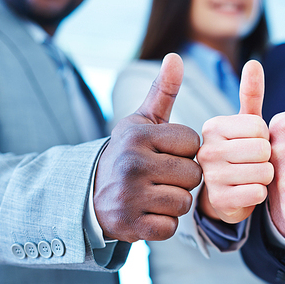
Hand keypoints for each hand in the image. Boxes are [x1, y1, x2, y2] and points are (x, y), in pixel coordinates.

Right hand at [94, 53, 201, 242]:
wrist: (91, 192)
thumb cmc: (129, 153)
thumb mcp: (141, 121)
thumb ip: (163, 91)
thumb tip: (175, 57)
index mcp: (138, 135)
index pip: (193, 142)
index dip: (185, 150)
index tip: (166, 153)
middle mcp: (132, 164)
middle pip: (193, 174)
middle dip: (183, 177)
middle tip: (162, 176)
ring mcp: (129, 196)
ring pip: (185, 202)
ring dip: (175, 201)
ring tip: (155, 193)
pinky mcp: (129, 225)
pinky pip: (171, 227)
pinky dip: (164, 223)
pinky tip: (148, 212)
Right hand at [197, 60, 273, 222]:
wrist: (223, 195)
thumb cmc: (239, 153)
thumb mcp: (245, 123)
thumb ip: (251, 93)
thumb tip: (254, 62)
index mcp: (213, 126)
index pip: (260, 126)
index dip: (265, 137)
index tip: (253, 143)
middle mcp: (206, 149)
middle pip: (262, 149)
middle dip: (267, 158)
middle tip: (253, 162)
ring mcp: (209, 176)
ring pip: (263, 172)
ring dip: (265, 177)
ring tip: (250, 177)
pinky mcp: (217, 200)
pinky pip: (258, 193)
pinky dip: (260, 194)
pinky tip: (247, 192)